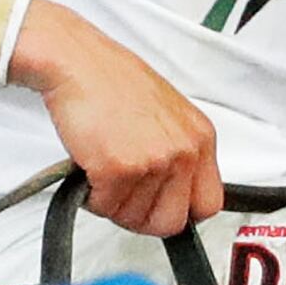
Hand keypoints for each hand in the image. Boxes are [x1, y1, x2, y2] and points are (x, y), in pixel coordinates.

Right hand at [11, 0, 221, 234]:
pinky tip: (91, 166)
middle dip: (142, 216)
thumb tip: (174, 191)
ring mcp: (153, 162)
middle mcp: (182, 152)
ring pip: (134, 218)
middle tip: (125, 195)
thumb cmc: (113, 81)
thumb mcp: (168, 114)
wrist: (78, 62)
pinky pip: (105, 208)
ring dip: (113, 201)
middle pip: (171, 222)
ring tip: (105, 168)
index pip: (208, 204)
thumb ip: (179, 153)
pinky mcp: (119, 169)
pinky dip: (92, 195)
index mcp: (200, 138)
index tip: (162, 207)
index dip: (180, 212)